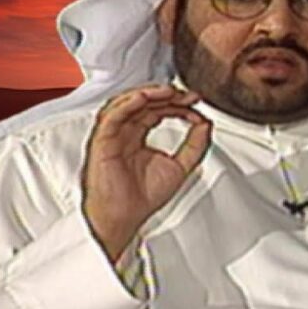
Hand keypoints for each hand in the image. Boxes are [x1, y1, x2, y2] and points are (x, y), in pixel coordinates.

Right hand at [81, 84, 212, 261]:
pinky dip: (127, 104)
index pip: (157, 110)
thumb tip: (206, 124)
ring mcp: (112, 136)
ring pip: (126, 103)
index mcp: (138, 136)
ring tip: (169, 91)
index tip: (194, 101)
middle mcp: (124, 133)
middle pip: (143, 102)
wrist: (124, 217)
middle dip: (166, 95)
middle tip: (187, 94)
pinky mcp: (101, 142)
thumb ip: (195, 146)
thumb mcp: (180, 167)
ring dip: (148, 93)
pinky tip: (144, 97)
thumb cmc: (142, 198)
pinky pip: (111, 116)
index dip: (176, 103)